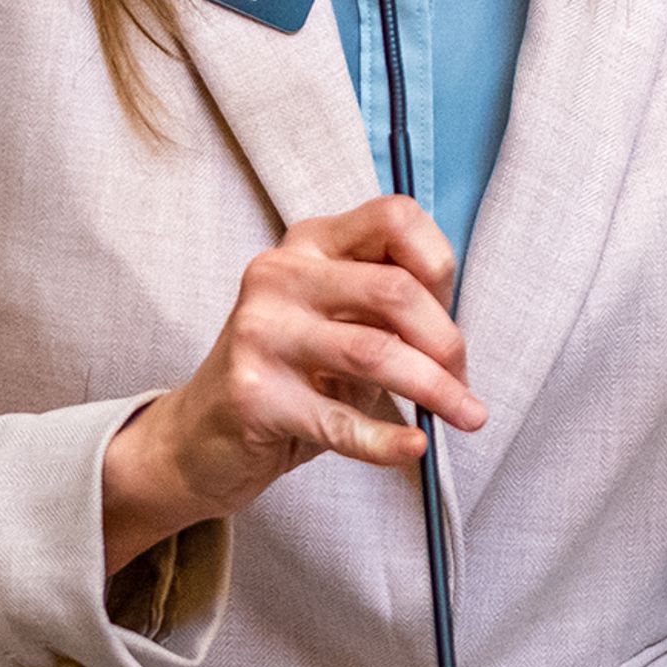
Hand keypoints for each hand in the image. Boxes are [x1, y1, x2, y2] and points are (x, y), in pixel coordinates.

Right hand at [100, 197, 484, 572]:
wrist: (202, 434)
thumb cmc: (289, 374)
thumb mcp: (339, 322)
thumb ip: (389, 308)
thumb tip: (456, 336)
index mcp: (311, 242)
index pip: (394, 218)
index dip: (439, 265)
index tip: (452, 315)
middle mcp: (281, 274)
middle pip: (394, 290)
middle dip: (446, 344)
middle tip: (463, 386)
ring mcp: (261, 330)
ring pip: (375, 352)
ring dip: (433, 390)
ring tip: (463, 417)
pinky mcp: (253, 391)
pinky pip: (339, 419)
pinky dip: (387, 440)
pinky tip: (414, 448)